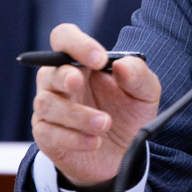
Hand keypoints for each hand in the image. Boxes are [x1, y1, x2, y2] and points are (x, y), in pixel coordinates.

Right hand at [30, 24, 160, 186]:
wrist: (124, 154)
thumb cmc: (129, 114)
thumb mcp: (145, 93)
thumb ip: (138, 74)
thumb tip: (122, 65)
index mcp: (81, 63)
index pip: (64, 38)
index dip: (77, 44)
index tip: (99, 59)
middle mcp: (60, 82)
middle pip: (48, 71)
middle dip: (65, 77)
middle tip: (79, 82)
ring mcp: (50, 109)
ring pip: (47, 104)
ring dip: (77, 115)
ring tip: (105, 124)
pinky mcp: (46, 136)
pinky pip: (49, 133)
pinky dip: (73, 138)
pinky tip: (94, 142)